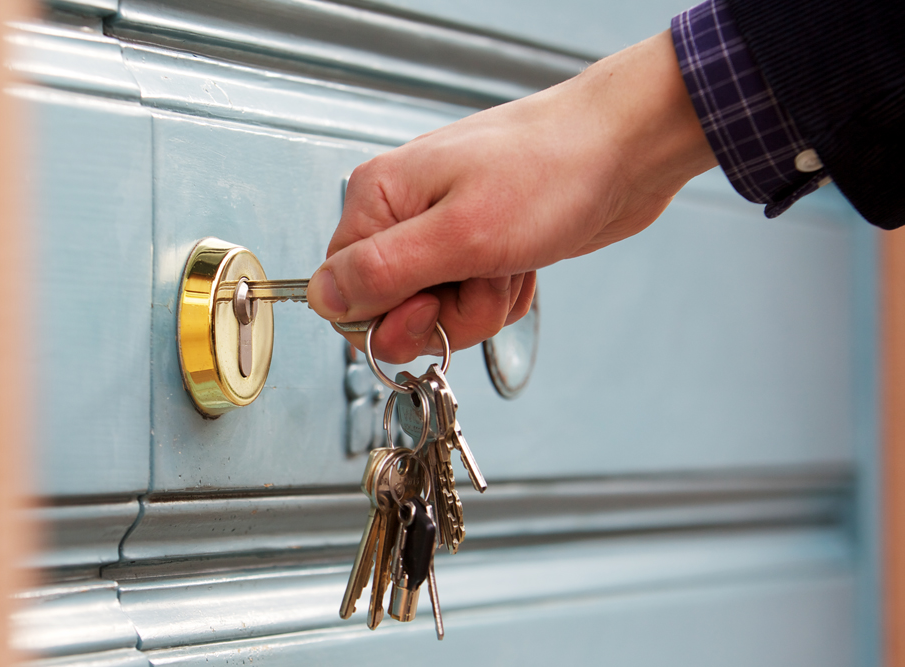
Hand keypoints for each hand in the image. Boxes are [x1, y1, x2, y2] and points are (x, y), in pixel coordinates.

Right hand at [307, 30, 716, 362]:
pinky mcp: (476, 245)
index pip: (343, 293)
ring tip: (510, 263)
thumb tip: (321, 298)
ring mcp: (442, 230)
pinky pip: (470, 300)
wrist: (626, 147)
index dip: (388, 319)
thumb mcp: (460, 235)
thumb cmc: (552, 171)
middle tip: (481, 281)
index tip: (433, 307)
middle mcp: (403, 213)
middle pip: (392, 309)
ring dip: (481, 305)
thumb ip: (382, 272)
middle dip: (445, 315)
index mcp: (380, 199)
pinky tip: (522, 264)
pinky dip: (501, 294)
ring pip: (437, 311)